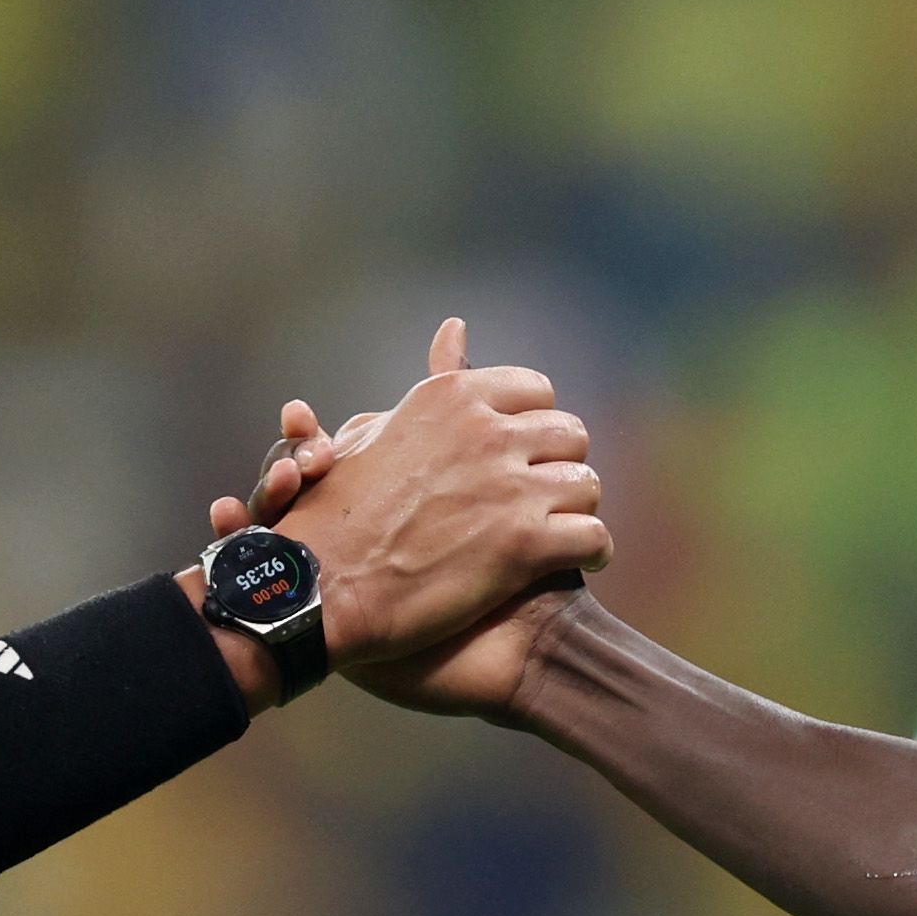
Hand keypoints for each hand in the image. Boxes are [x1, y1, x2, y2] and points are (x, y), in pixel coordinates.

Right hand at [227, 321, 612, 684]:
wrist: (322, 589)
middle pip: (571, 434)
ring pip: (587, 484)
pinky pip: (594, 536)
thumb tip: (457, 326)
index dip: (531, 427)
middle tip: (536, 499)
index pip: (537, 391)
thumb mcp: (383, 425)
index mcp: (455, 397)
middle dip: (557, 467)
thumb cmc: (339, 514)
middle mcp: (487, 432)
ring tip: (553, 533)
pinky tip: (572, 560)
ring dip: (574, 510)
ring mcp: (509, 488)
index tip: (516, 455)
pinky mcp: (525, 545)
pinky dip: (590, 551)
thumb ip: (436, 381)